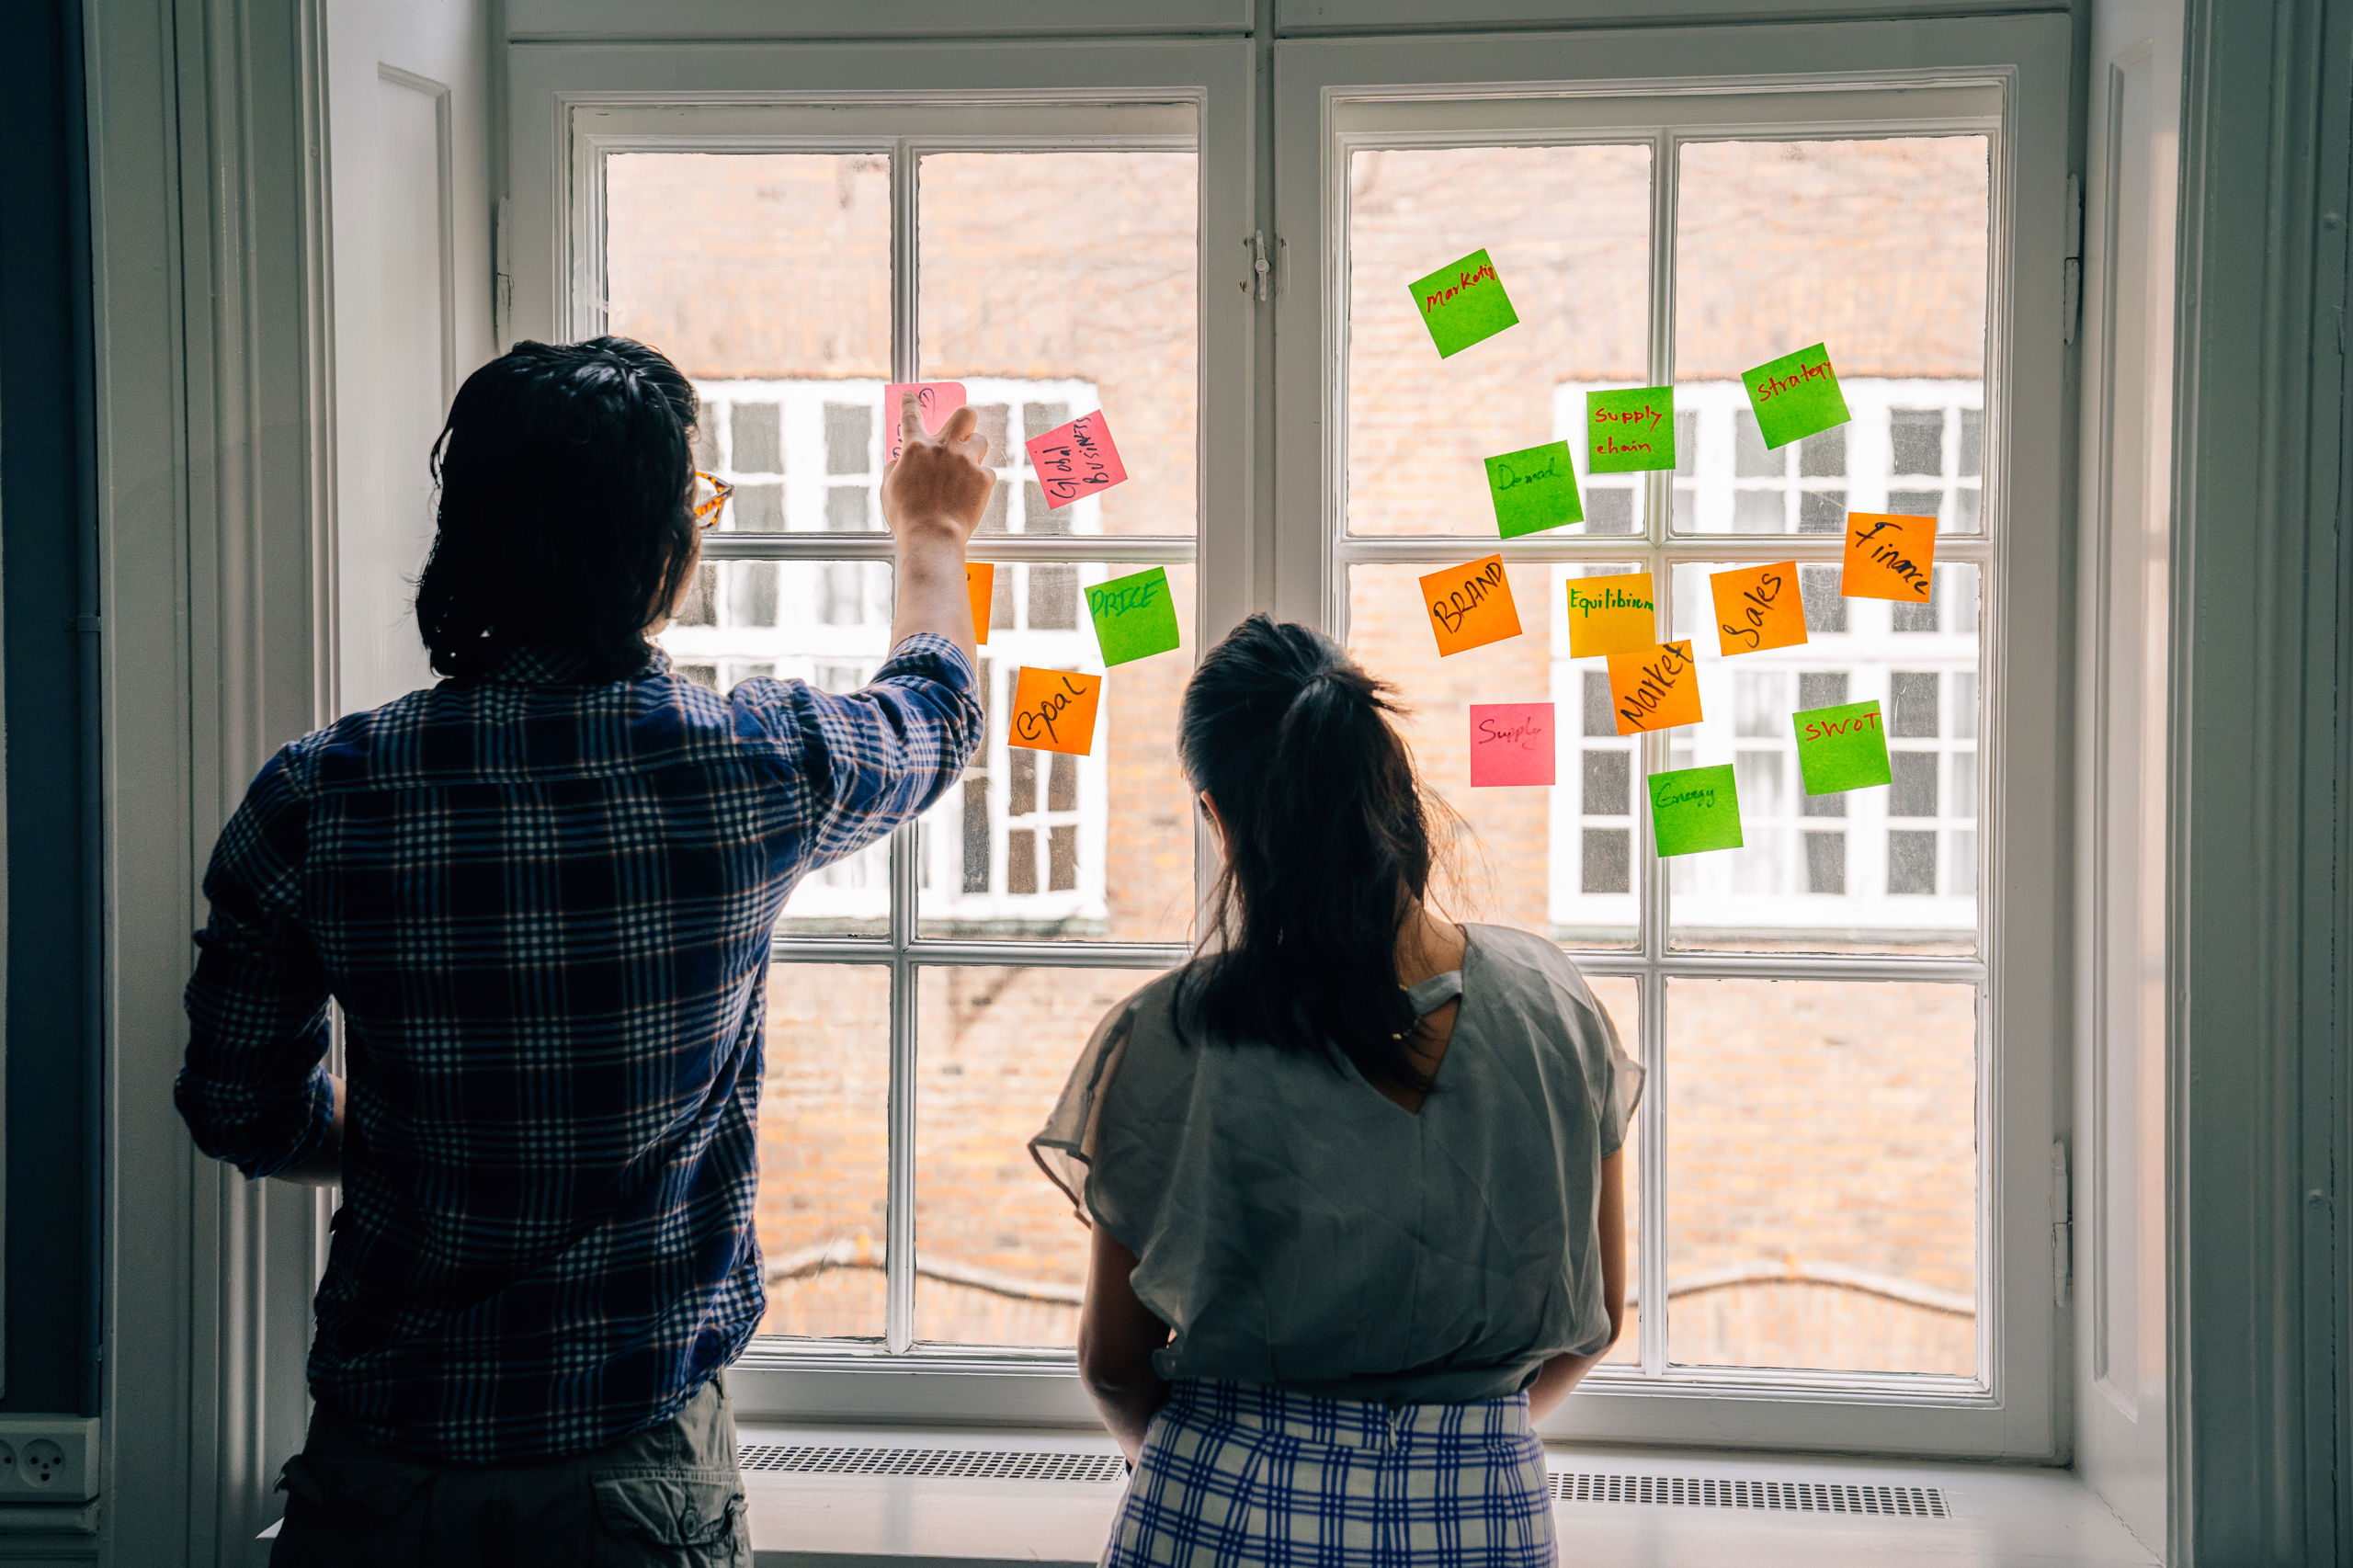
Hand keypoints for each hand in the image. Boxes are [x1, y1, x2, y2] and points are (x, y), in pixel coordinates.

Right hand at [882, 393, 993, 540]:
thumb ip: (896, 467)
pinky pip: (986, 471)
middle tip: (961, 430)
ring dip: (974, 450)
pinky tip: (971, 494)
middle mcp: (944, 448)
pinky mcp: (983, 478)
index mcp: (916, 448)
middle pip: (964, 414)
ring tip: (967, 467)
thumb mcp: (889, 488)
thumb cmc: (908, 517)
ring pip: (981, 439)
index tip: (912, 395)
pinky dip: (979, 480)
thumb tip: (901, 460)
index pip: (911, 416)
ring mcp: (966, 461)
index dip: (911, 402)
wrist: (933, 536)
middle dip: (964, 418)